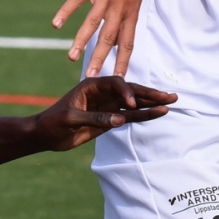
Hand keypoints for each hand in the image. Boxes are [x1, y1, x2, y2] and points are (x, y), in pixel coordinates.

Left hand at [30, 75, 174, 150]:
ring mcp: (109, 105)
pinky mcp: (111, 119)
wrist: (46, 135)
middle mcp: (103, 93)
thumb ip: (95, 118)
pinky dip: (145, 114)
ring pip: (135, 103)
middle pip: (131, 90)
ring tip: (172, 101)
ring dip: (152, 102)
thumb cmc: (53, 122)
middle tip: (169, 95)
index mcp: (91, 85)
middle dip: (150, 93)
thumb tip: (120, 120)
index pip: (115, 83)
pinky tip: (160, 113)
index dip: (125, 92)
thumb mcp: (71, 119)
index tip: (130, 104)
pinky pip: (131, 116)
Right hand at [55, 0, 148, 77]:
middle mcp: (119, 6)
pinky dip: (66, 11)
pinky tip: (56, 24)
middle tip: (91, 76)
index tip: (120, 79)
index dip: (124, 60)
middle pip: (109, 38)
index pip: (128, 42)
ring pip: (92, 23)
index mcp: (131, 11)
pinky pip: (78, 0)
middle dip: (100, 59)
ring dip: (80, 41)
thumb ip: (122, 16)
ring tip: (71, 57)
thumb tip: (113, 37)